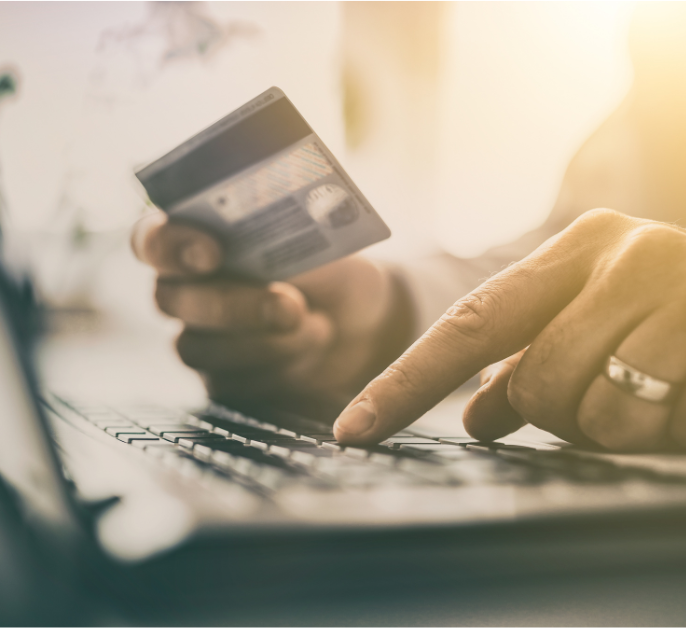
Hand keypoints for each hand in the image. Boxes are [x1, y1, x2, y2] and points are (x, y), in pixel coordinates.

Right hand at [131, 212, 412, 420]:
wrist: (362, 319)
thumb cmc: (331, 268)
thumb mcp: (314, 240)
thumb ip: (276, 229)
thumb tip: (264, 214)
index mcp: (197, 241)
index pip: (152, 240)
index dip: (169, 246)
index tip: (211, 254)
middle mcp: (187, 290)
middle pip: (169, 300)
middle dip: (231, 305)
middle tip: (291, 306)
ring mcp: (201, 339)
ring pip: (196, 349)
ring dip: (262, 342)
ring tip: (318, 329)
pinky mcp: (223, 381)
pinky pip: (228, 384)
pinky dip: (276, 369)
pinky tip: (312, 348)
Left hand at [333, 209, 685, 452]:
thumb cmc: (682, 320)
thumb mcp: (602, 328)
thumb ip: (534, 365)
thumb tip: (476, 417)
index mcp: (577, 249)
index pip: (466, 326)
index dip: (403, 383)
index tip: (352, 430)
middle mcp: (619, 253)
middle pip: (528, 382)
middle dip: (556, 414)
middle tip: (608, 394)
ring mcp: (671, 284)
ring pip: (583, 410)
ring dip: (611, 425)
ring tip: (655, 389)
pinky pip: (643, 418)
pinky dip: (655, 428)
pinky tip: (682, 394)